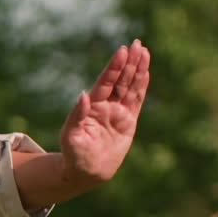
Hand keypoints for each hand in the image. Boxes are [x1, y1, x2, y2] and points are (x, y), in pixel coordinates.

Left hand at [60, 40, 150, 186]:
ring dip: (137, 70)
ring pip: (130, 87)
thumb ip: (76, 116)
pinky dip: (141, 87)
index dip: (114, 68)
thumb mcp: (71, 137)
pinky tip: (146, 73)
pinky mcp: (128, 122)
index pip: (105, 82)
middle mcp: (106, 106)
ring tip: (144, 52)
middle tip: (137, 44)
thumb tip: (83, 95)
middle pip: (120, 80)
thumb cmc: (74, 155)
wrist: (87, 172)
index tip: (122, 51)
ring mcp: (118, 113)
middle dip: (128, 62)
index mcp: (92, 106)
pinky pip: (136, 101)